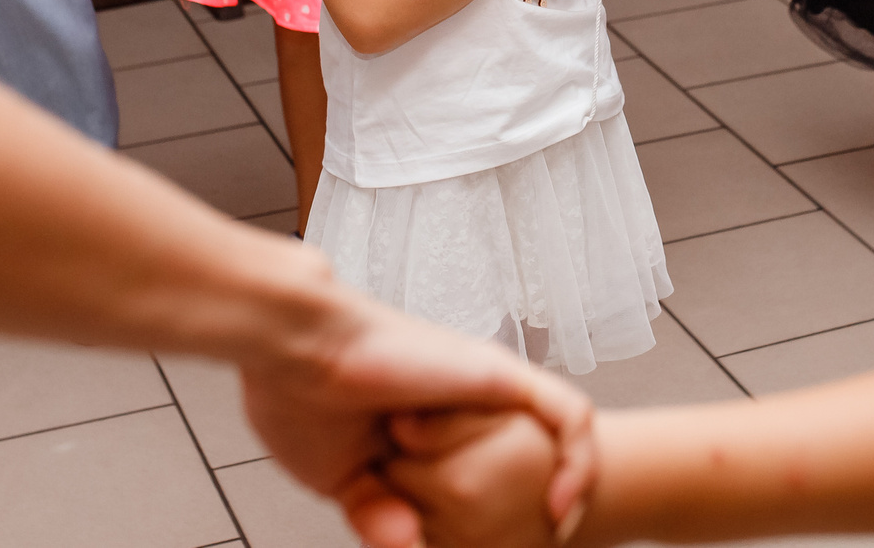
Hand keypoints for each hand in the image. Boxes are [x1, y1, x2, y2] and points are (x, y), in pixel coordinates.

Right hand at [235, 289, 595, 547]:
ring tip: (559, 528)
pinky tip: (564, 504)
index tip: (470, 547)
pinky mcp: (500, 375)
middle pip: (515, 456)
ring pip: (551, 434)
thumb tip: (410, 543)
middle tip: (533, 546)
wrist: (294, 346)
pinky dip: (579, 460)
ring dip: (569, 484)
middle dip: (530, 511)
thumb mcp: (341, 479)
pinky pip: (568, 415)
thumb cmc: (297, 396)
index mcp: (415, 426)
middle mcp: (453, 403)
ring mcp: (479, 387)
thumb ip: (377, 513)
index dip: (480, 517)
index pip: (469, 471)